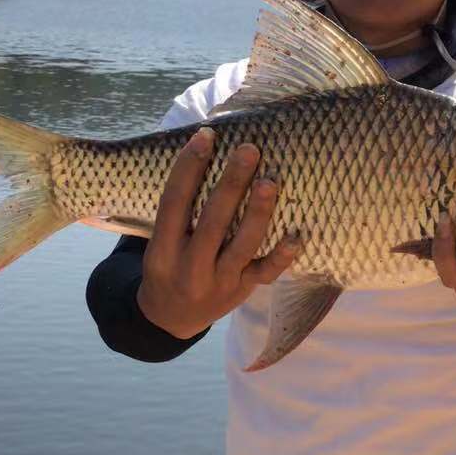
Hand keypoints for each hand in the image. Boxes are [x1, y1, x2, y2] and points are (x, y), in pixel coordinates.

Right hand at [136, 129, 298, 338]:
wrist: (169, 319)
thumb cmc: (168, 264)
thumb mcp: (159, 241)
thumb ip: (177, 208)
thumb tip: (204, 150)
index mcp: (162, 249)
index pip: (174, 203)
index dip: (188, 168)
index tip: (207, 136)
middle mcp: (190, 266)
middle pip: (212, 222)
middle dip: (231, 184)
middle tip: (249, 150)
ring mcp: (219, 281)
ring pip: (242, 245)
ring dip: (258, 213)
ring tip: (270, 181)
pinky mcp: (241, 291)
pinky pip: (265, 273)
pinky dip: (282, 255)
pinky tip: (296, 234)